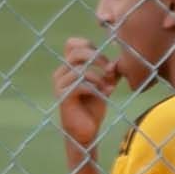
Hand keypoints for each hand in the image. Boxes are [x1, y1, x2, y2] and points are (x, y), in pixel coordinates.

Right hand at [51, 36, 132, 160]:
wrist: (86, 130)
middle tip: (109, 71)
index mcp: (69, 66)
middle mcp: (61, 72)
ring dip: (99, 77)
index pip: (72, 43)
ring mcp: (60, 84)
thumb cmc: (94, 106)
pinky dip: (96, 87)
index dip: (89, 45)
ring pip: (81, 69)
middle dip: (98, 58)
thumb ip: (110, 72)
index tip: (104, 58)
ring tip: (108, 88)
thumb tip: (114, 64)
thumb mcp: (105, 84)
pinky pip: (80, 84)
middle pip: (76, 51)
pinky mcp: (63, 96)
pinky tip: (105, 94)